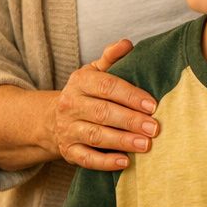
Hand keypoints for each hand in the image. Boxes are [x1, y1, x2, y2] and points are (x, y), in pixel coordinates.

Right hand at [47, 39, 157, 170]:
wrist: (53, 119)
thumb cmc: (85, 94)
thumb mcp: (94, 72)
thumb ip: (111, 58)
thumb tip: (127, 44)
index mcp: (80, 81)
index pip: (106, 86)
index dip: (130, 96)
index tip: (152, 105)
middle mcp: (71, 104)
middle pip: (102, 112)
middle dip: (130, 120)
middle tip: (154, 127)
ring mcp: (68, 129)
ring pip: (96, 135)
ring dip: (122, 141)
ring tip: (145, 145)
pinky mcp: (68, 151)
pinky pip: (87, 158)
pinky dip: (105, 162)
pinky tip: (125, 162)